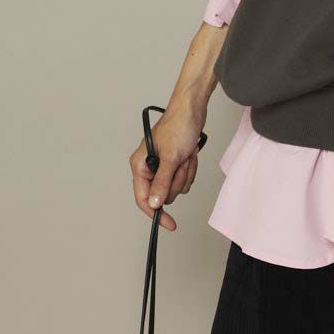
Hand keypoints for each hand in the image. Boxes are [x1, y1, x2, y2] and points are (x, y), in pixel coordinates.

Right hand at [128, 98, 206, 231]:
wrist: (193, 109)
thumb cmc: (178, 126)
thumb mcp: (171, 157)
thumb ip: (162, 183)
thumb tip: (155, 205)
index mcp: (140, 165)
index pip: (143, 198)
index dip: (155, 213)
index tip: (169, 224)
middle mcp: (149, 167)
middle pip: (164, 194)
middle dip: (177, 180)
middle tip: (181, 163)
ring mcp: (163, 165)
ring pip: (176, 187)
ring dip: (185, 172)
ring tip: (186, 154)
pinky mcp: (175, 163)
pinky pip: (184, 178)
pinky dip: (190, 168)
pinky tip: (190, 153)